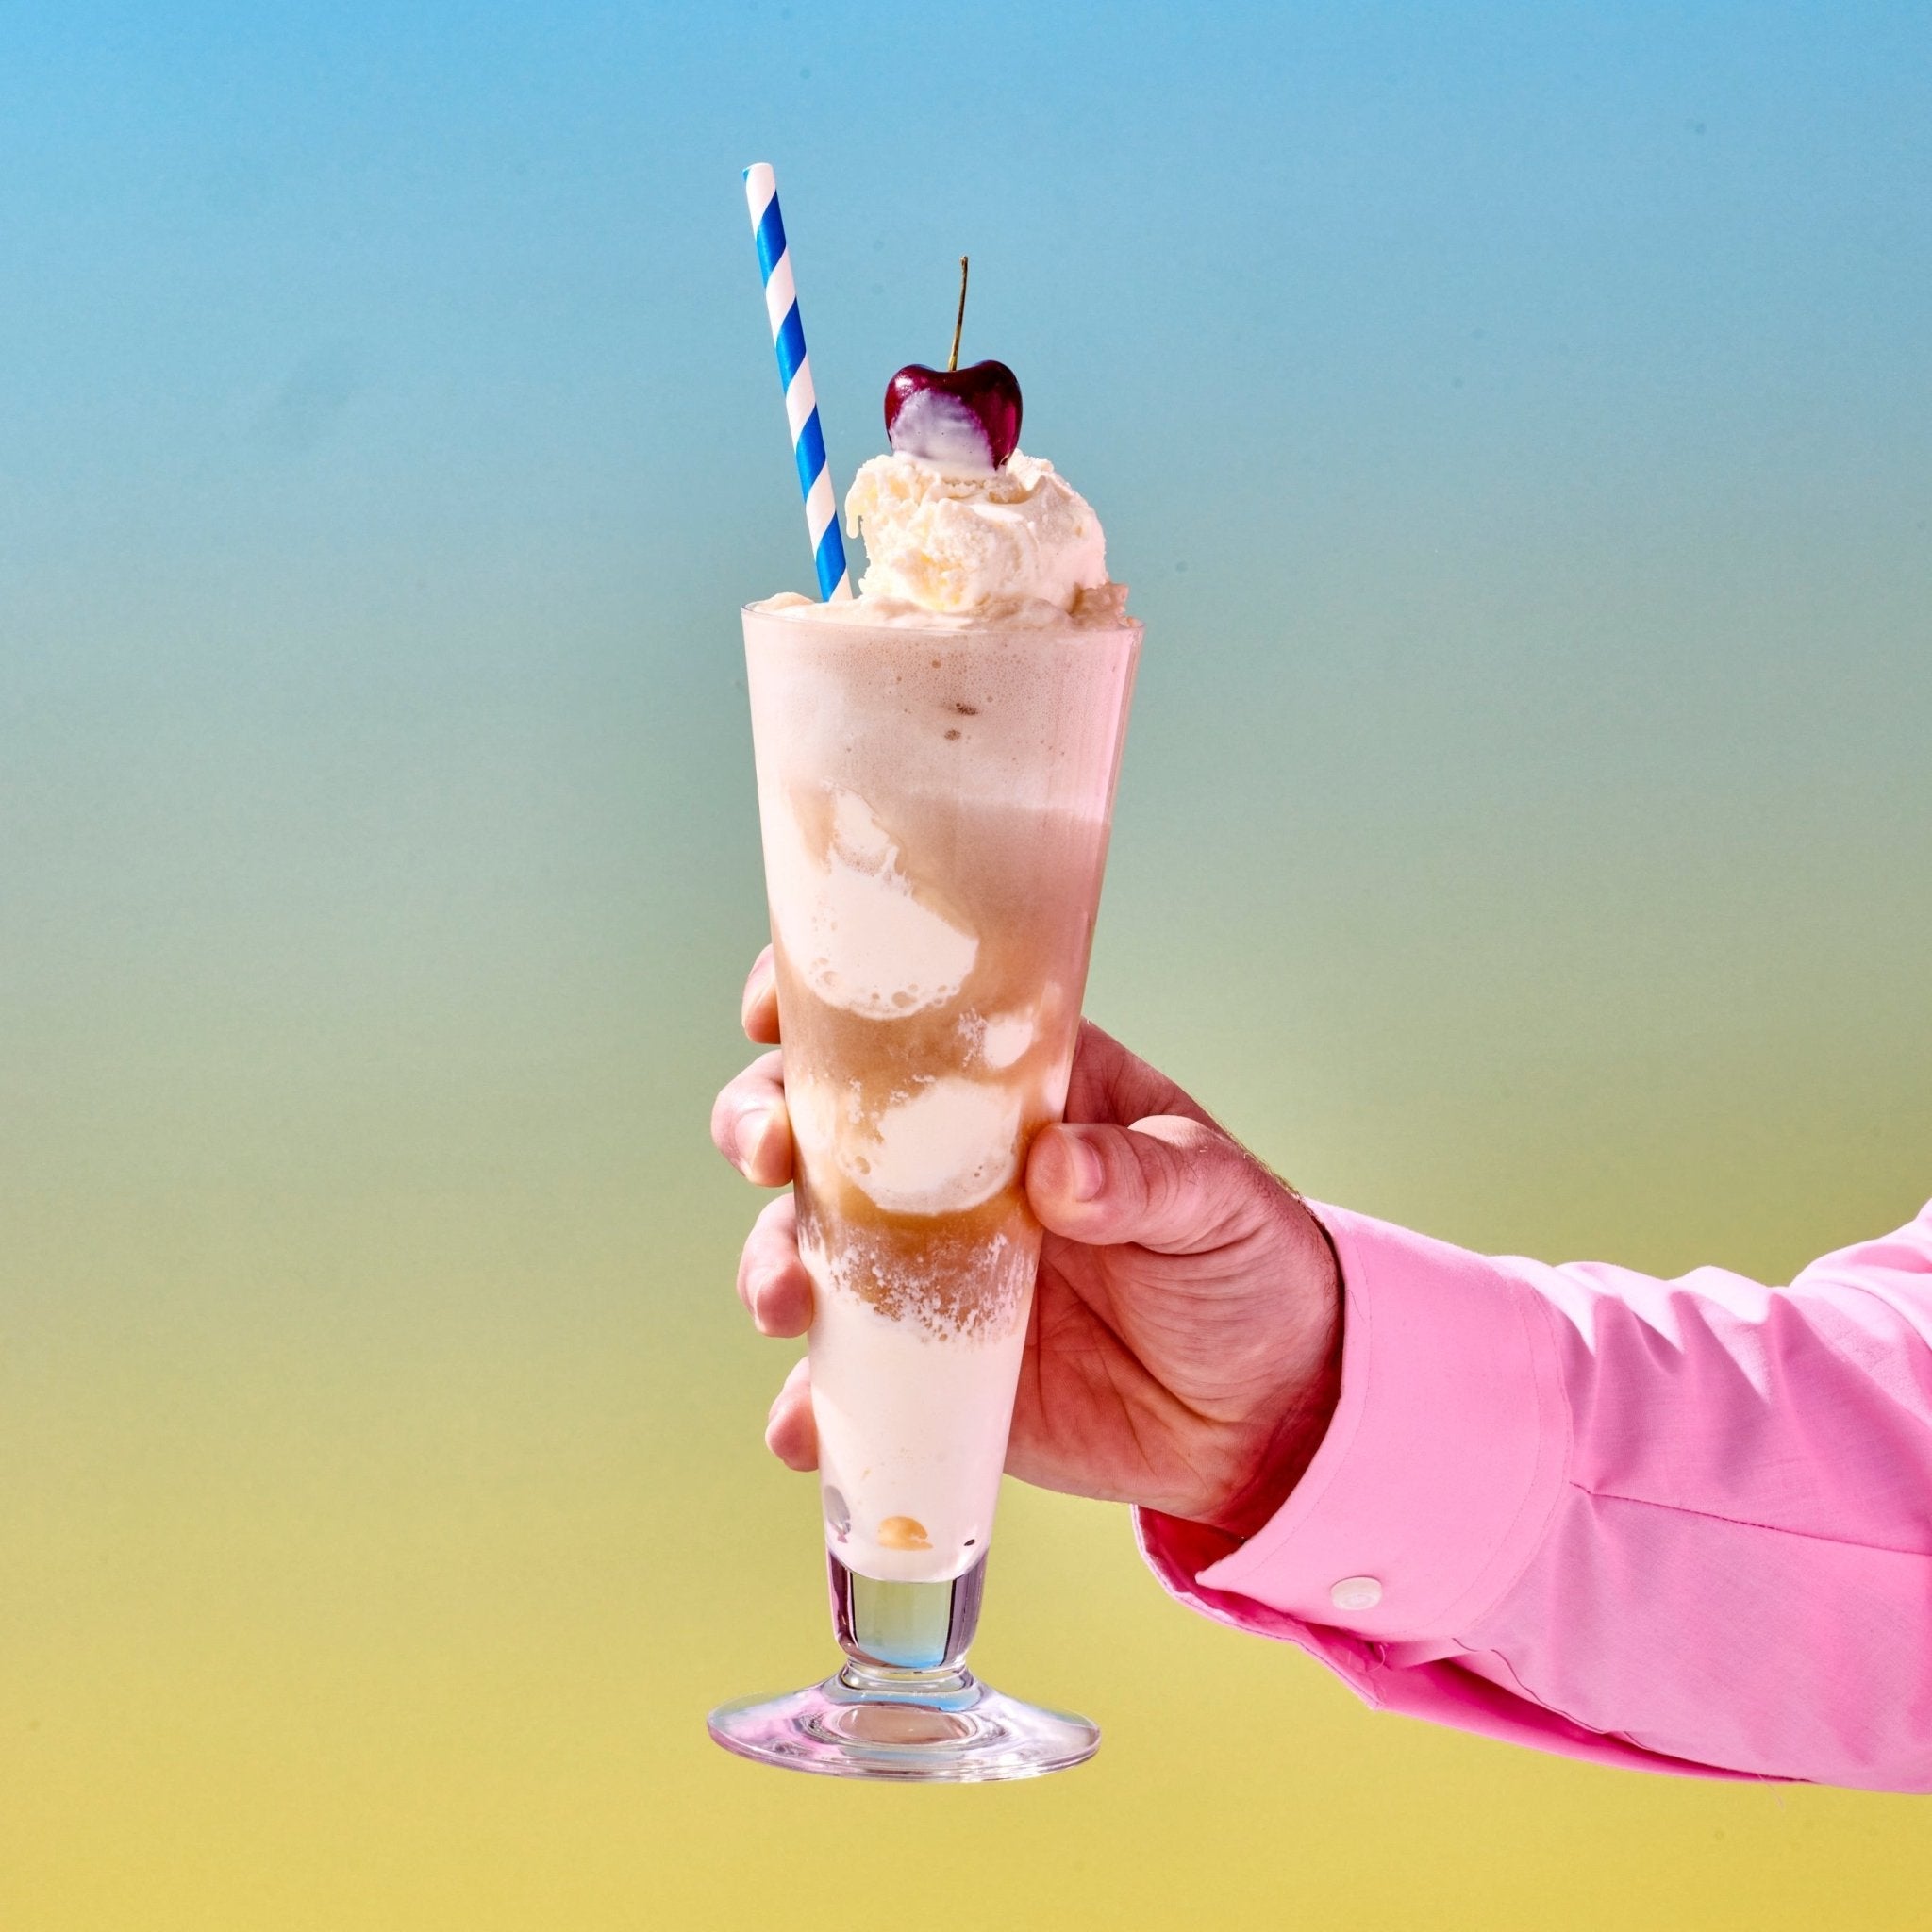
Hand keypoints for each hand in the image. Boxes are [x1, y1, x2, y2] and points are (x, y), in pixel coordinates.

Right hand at [709, 949, 1343, 1541]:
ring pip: (805, 1248)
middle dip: (760, 1125)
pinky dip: (809, 1405)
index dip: (821, 1007)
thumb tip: (1057, 1167)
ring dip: (769, 1263)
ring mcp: (926, 1272)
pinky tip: (805, 1426)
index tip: (769, 1012)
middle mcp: (948, 1174)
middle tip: (765, 1154)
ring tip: (787, 1301)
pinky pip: (844, 1385)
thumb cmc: (1244, 1261)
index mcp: (1015, 1094)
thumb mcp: (1216, 1197)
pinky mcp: (925, 1373)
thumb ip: (1143, 1175)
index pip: (905, 1026)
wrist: (1266, 1409)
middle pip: (816, 1127)